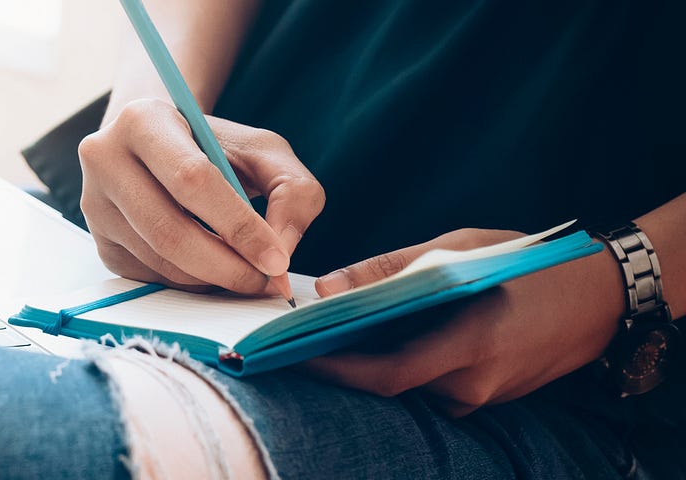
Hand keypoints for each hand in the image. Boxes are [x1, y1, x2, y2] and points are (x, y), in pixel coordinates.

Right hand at [79, 99, 323, 293]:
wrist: (158, 147)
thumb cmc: (213, 147)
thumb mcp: (263, 151)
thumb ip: (293, 190)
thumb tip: (280, 250)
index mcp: (142, 121)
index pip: (191, 180)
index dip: (238, 225)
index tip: (277, 260)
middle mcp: (104, 159)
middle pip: (168, 230)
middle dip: (226, 266)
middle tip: (265, 281)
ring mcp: (94, 204)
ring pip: (159, 260)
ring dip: (211, 279)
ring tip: (245, 272)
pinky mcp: (99, 241)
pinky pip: (149, 276)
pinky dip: (190, 282)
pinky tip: (211, 267)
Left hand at [301, 228, 626, 416]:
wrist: (604, 294)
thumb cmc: (533, 263)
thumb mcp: (460, 250)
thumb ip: (390, 271)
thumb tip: (328, 287)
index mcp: (471, 346)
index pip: (387, 376)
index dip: (336, 369)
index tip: (295, 353)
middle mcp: (476, 384)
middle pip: (392, 384)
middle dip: (347, 361)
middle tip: (303, 337)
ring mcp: (485, 396)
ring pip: (412, 387)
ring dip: (376, 360)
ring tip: (341, 328)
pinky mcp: (489, 397)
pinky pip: (435, 386)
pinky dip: (407, 362)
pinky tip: (390, 333)